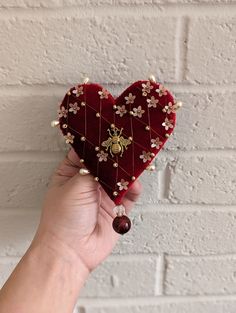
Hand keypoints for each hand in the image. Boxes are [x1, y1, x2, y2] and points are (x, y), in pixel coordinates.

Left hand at [34, 148, 141, 272]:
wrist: (71, 251)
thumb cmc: (63, 218)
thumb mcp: (74, 185)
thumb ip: (94, 169)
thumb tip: (109, 156)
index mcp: (71, 173)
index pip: (86, 152)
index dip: (98, 144)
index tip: (111, 135)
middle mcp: (88, 183)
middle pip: (106, 164)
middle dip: (117, 158)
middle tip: (128, 148)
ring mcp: (103, 196)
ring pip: (120, 178)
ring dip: (128, 173)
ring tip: (135, 166)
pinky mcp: (116, 209)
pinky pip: (129, 195)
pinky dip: (134, 189)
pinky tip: (134, 186)